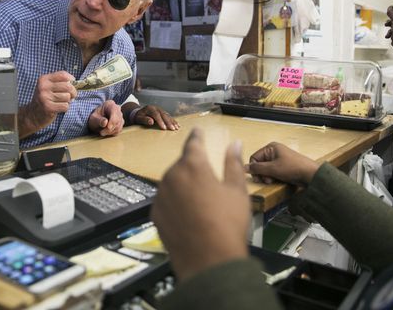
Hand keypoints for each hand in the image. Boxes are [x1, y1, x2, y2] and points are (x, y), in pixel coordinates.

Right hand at [23, 71, 76, 129]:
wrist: (33, 115)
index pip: (63, 75)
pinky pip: (65, 106)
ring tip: (61, 102)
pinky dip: (65, 108)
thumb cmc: (45, 99)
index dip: (71, 79)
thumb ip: (60, 82)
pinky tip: (58, 108)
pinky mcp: (48, 107)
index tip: (72, 84)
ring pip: (67, 97)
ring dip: (67, 101)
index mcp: (44, 79)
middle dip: (73, 92)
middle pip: (68, 86)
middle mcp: (43, 87)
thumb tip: (75, 83)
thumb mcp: (48, 87)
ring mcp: (44, 97)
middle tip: (70, 96)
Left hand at [88, 100, 123, 136]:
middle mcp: (117, 109)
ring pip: (119, 126)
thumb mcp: (93, 118)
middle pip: (118, 120)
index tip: (108, 127)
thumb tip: (105, 122)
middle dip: (110, 128)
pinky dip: (112, 133)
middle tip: (101, 132)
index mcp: (110, 104)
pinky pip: (119, 130)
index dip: (112, 120)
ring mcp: (120, 116)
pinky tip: (106, 132)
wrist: (96, 120)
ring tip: (102, 132)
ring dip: (110, 131)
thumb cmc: (94, 118)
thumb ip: (98, 120)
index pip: (114, 111)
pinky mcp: (120, 123)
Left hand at [133, 105, 179, 129]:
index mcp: (150, 108)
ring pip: (168, 115)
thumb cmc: (138, 116)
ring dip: (172, 122)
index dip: (160, 121)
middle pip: (164, 115)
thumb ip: (144, 119)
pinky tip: (177, 125)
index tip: (164, 128)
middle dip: (169, 122)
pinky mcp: (163, 112)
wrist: (139, 112)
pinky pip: (169, 116)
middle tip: (173, 129)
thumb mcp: (139, 118)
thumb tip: (151, 121)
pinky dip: (173, 121)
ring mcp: (160, 110)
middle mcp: (156, 108)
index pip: (156, 115)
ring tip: (177, 128)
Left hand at [151, 129, 249, 281]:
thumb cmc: (227, 223)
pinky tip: (188, 214)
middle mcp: (172, 176)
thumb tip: (234, 144)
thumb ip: (233, 164)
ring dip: (182, 185)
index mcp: (193, 165)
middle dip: (192, 167)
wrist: (208, 262)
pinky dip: (174, 202)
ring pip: (172, 183)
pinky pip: (165, 201)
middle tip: (206, 179)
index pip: (193, 143)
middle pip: (182, 165)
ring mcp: (160, 196)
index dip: (196, 136)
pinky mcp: (155, 214)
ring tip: (199, 200)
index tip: (197, 130)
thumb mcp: (237, 191)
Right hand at [245, 142, 320, 186]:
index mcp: (270, 147)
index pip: (254, 158)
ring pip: (266, 169)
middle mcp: (274, 151)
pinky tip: (277, 180)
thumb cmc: (292, 168)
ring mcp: (279, 159)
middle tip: (267, 180)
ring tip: (272, 181)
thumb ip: (257, 168)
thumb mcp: (272, 169)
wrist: (310, 175)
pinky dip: (272, 177)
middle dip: (261, 173)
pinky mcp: (283, 166)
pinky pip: (272, 171)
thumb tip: (244, 167)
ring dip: (267, 176)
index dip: (254, 169)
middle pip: (259, 163)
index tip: (258, 178)